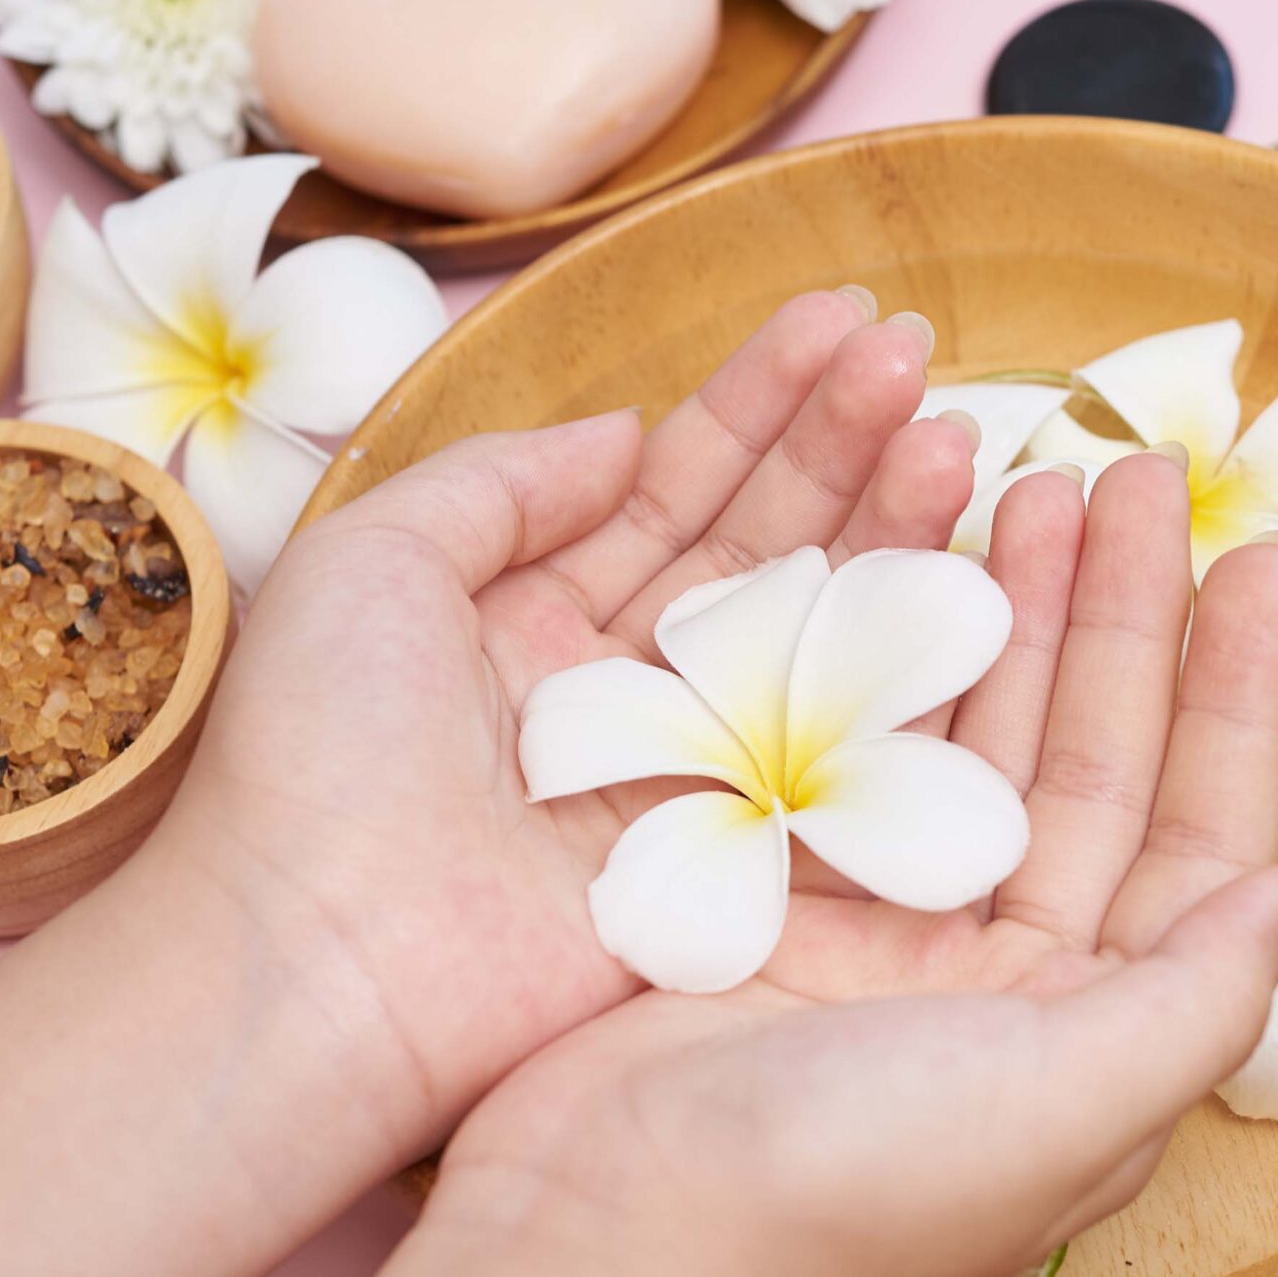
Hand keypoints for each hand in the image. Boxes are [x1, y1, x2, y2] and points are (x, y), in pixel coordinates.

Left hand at [142, 294, 982, 1156]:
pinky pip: (834, 757)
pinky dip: (899, 675)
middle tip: (921, 351)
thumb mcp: (372, 560)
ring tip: (955, 436)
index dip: (757, 404)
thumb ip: (499, 482)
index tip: (840, 320)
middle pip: (756, 548)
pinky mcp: (732, 864)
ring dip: (884, 533)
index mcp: (525, 621)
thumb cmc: (316, 754)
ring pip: (807, 637)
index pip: (668, 488)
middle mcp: (615, 694)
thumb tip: (624, 431)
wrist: (325, 956)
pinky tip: (961, 581)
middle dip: (839, 446)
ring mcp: (682, 779)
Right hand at [434, 468, 1277, 1276]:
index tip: (1256, 555)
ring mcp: (886, 938)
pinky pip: (857, 752)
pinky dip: (884, 661)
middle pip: (1090, 763)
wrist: (608, 1232)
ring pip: (973, 741)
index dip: (1236, 696)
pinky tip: (904, 562)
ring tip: (1025, 483)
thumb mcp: (1069, 1106)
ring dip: (1008, 618)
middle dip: (1119, 618)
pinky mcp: (775, 905)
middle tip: (1126, 473)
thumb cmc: (855, 1187)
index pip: (1201, 835)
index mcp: (1100, 1036)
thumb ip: (1198, 1001)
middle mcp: (1008, 983)